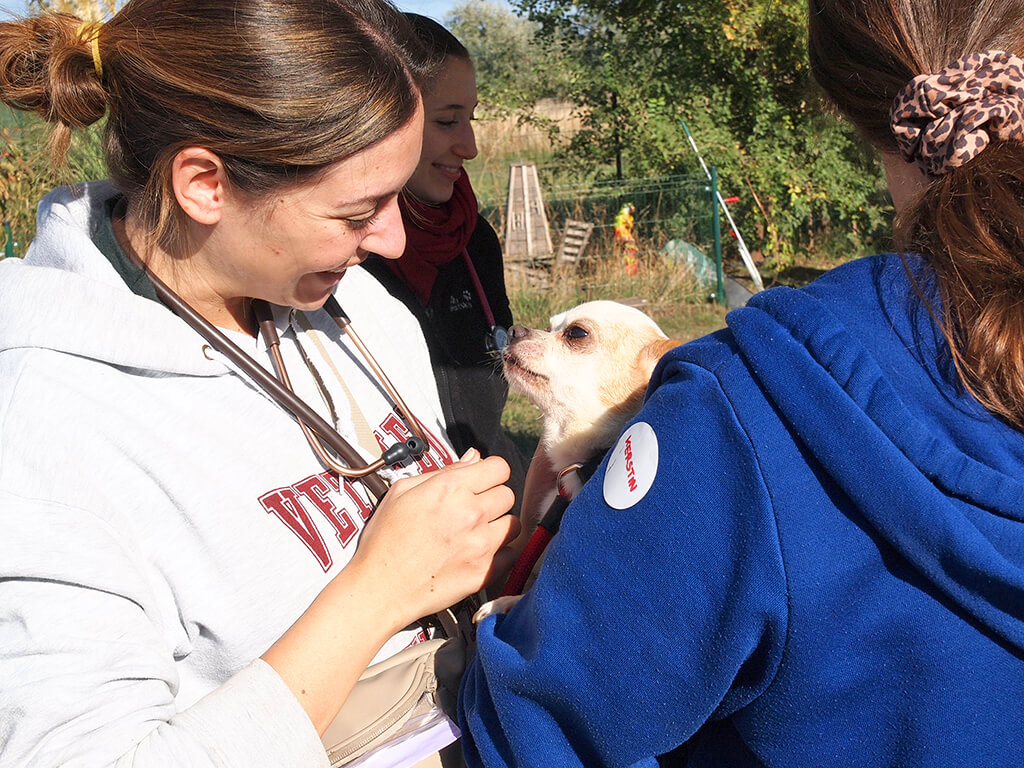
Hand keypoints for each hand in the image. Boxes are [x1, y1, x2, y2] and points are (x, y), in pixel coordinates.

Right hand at [351, 450, 519, 630]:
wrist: (380, 589)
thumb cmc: (385, 542)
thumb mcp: (401, 492)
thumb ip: (443, 471)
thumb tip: (472, 459)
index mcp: (450, 488)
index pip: (499, 467)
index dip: (491, 473)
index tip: (483, 481)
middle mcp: (471, 513)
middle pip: (508, 494)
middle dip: (493, 499)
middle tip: (474, 509)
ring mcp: (481, 544)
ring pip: (514, 524)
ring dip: (500, 525)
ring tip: (478, 532)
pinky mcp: (485, 571)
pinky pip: (512, 553)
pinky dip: (500, 553)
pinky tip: (479, 553)